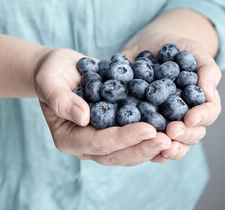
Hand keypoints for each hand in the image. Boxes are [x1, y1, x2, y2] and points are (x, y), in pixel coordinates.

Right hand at [34, 48, 171, 165]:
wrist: (62, 70)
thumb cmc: (52, 73)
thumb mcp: (49, 80)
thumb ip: (61, 99)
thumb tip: (83, 117)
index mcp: (68, 138)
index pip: (98, 143)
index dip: (124, 138)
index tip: (148, 129)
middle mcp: (86, 146)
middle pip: (117, 154)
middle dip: (143, 148)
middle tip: (168, 140)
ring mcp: (101, 141)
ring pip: (129, 152)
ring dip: (151, 148)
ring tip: (174, 140)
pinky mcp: (114, 132)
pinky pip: (134, 142)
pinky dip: (152, 141)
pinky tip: (172, 138)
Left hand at [122, 33, 221, 162]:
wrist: (150, 46)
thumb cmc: (178, 48)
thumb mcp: (195, 51)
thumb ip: (207, 69)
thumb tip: (209, 92)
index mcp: (202, 100)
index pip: (209, 113)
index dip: (202, 117)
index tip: (190, 118)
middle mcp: (187, 116)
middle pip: (193, 133)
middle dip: (184, 135)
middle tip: (172, 131)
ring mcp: (168, 122)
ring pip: (176, 142)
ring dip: (171, 147)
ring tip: (163, 147)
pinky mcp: (148, 123)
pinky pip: (152, 140)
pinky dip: (150, 148)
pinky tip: (146, 150)